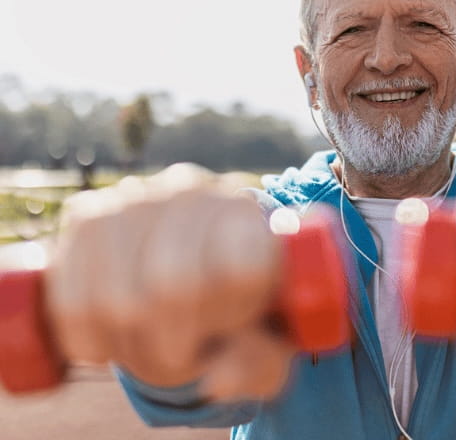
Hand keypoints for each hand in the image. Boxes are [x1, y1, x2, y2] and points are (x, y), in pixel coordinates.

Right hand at [46, 164, 295, 400]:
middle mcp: (194, 191)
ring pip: (117, 299)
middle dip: (176, 341)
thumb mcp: (267, 343)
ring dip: (131, 345)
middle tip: (185, 348)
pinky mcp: (86, 215)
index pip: (239, 270)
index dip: (230, 317)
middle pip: (171, 286)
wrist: (192, 275)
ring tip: (150, 343)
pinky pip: (72, 297)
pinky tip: (108, 346)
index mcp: (248, 214)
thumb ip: (259, 363)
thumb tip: (218, 380)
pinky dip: (89, 340)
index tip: (233, 325)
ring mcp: (135, 197)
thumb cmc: (236, 312)